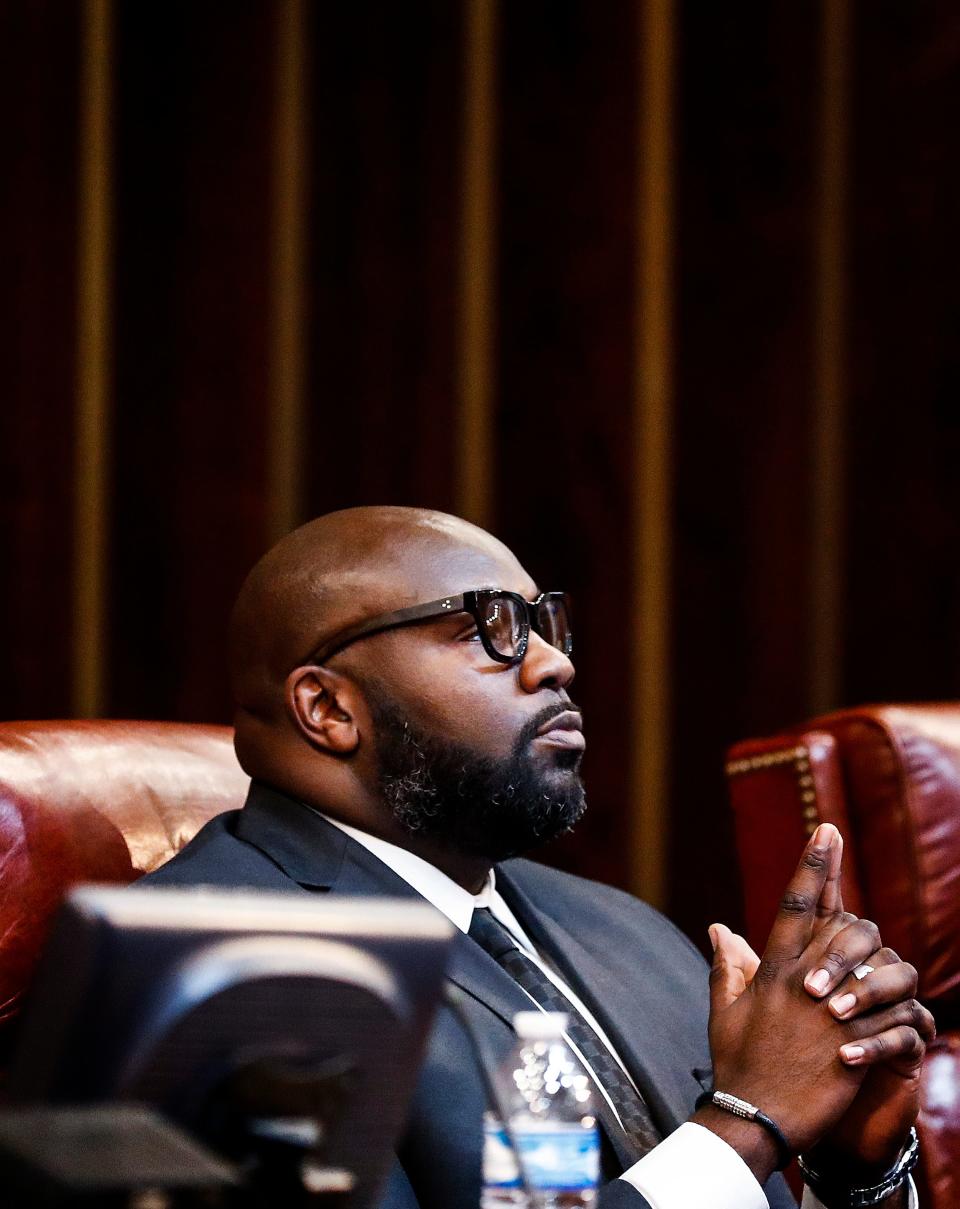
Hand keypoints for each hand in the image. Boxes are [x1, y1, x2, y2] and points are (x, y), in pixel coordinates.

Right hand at [709, 826, 933, 1174]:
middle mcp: (802, 983)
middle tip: (855, 898)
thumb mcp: (725, 1011)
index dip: (813, 865)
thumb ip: (728, 965)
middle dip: (853, 907)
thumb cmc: (737, 1064)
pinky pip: (887, 1011)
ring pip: (870, 964)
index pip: (796, 905)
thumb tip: (719, 928)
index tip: (828, 829)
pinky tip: (899, 1006)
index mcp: (772, 972)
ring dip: (878, 961)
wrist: (755, 1118)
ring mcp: (829, 1013)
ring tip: (878, 965)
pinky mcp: (853, 1044)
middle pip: (840, 924)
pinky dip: (894, 1006)